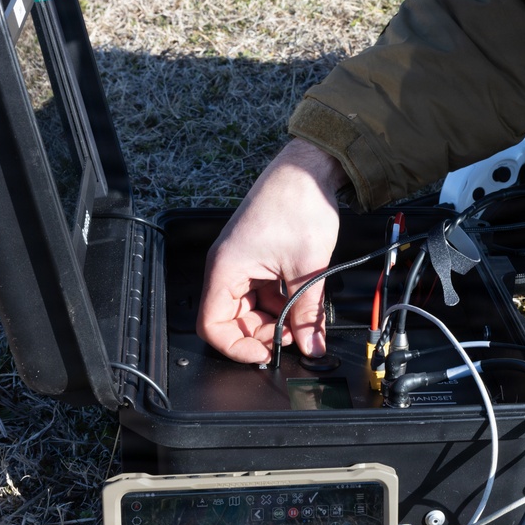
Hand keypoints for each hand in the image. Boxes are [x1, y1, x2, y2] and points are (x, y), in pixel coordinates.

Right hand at [197, 139, 348, 362]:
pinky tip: (304, 303)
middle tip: (296, 337)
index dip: (237, 347)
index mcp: (226, 269)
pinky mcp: (259, 259)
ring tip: (304, 320)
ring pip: (252, 309)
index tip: (266, 354)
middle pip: (234, 320)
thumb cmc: (298, 204)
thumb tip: (312, 346)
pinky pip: (264, 293)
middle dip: (263, 334)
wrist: (310, 169)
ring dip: (276, 319)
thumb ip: (308, 312)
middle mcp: (228, 268)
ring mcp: (243, 264)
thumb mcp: (307, 267)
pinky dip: (283, 303)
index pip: (212, 325)